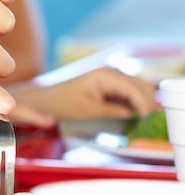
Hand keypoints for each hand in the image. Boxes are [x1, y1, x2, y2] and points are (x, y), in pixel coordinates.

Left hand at [11, 67, 157, 119]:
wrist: (45, 99)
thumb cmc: (62, 103)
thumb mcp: (88, 110)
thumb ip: (112, 111)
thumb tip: (133, 114)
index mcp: (106, 75)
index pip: (134, 89)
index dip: (144, 104)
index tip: (147, 120)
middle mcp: (112, 72)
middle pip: (141, 86)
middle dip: (147, 102)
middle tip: (148, 122)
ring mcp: (111, 78)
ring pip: (138, 88)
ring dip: (143, 102)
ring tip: (143, 120)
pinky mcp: (109, 85)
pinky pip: (129, 92)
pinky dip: (134, 102)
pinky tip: (135, 115)